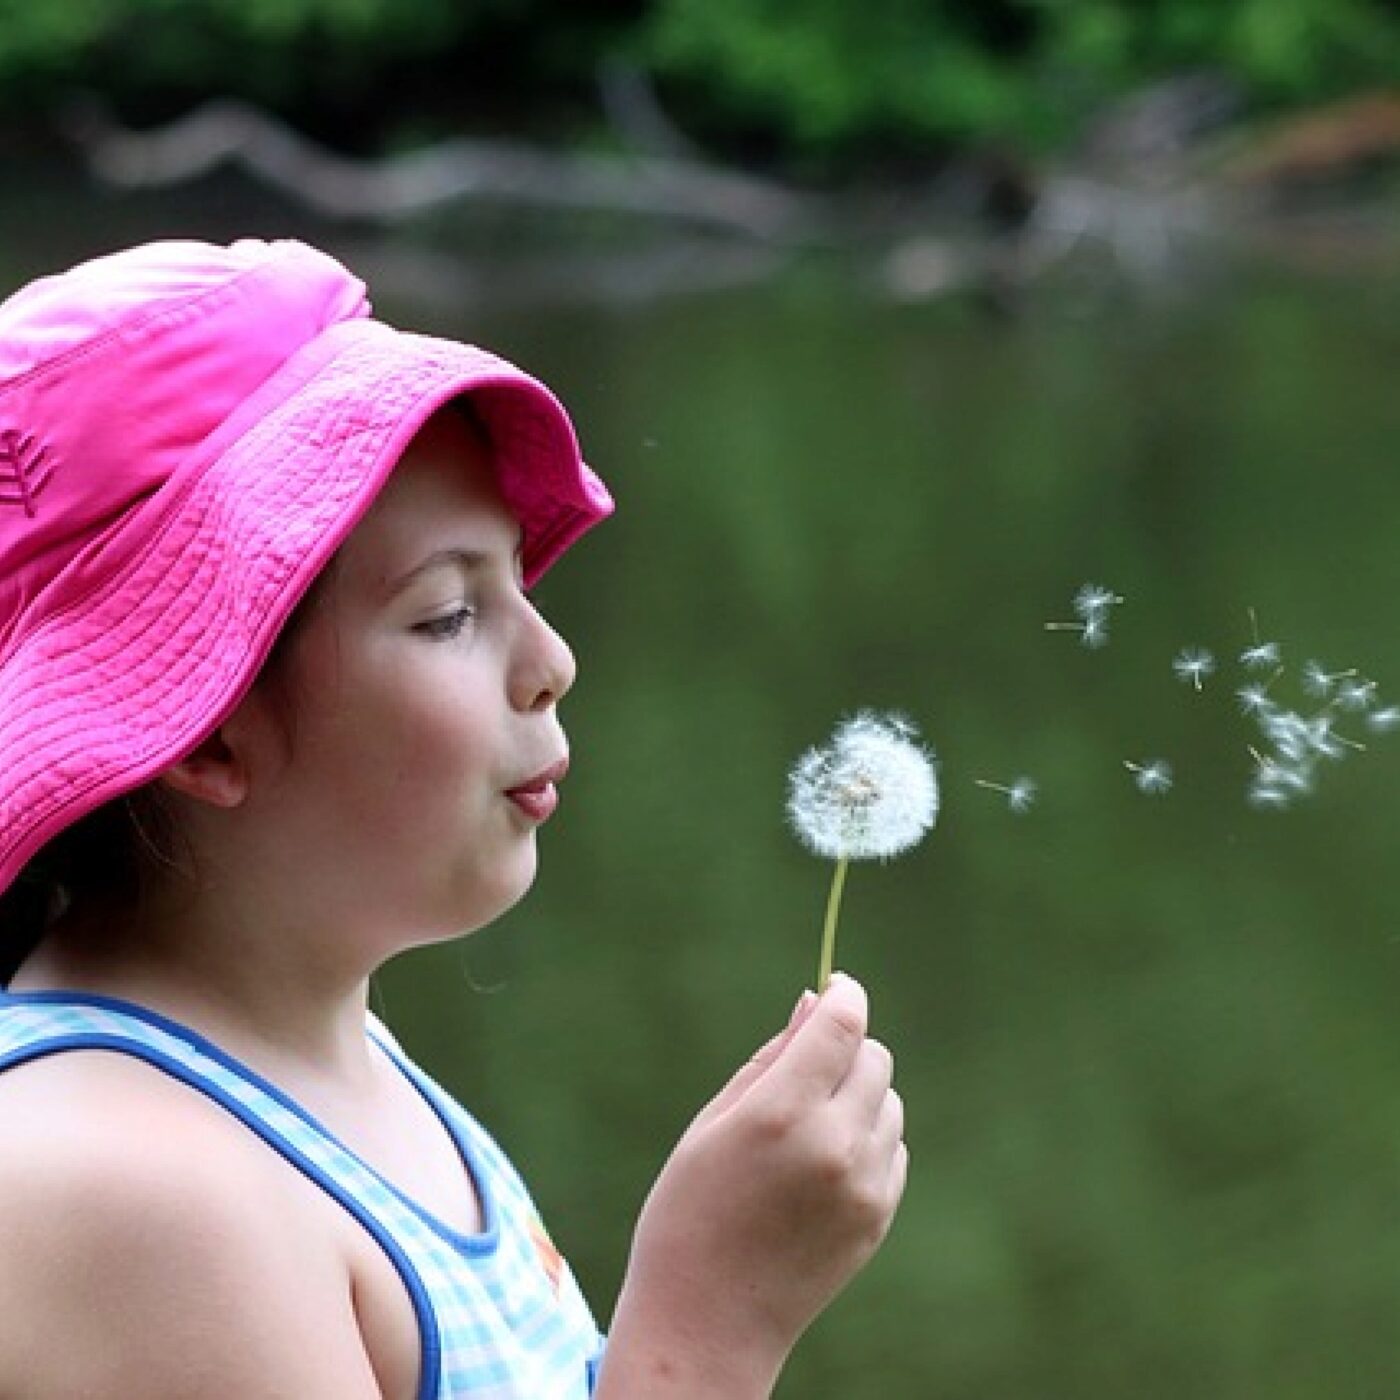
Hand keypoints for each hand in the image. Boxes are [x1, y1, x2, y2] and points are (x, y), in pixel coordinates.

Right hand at [599, 974, 906, 1396]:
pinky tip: (821, 1162)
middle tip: (807, 1063)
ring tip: (806, 1124)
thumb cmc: (689, 1212)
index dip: (844, 994)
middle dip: (847, 1045)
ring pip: (889, 1101)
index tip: (836, 986)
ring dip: (859, 1093)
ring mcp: (864, 1186)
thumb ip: (771, 1058)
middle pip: (874, 1057)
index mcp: (782, 1113)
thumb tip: (814, 1002)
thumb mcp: (713, 1123)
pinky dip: (868, 1137)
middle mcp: (833, 1145)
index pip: (843, 1025)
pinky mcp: (879, 1217)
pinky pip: (892, 1147)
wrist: (708, 1324)